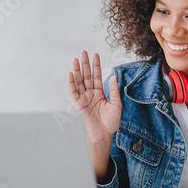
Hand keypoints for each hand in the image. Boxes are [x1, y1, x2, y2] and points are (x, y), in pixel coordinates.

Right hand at [68, 51, 121, 181]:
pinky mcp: (78, 105)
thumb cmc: (111, 122)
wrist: (104, 135)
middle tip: (83, 52)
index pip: (96, 76)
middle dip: (85, 64)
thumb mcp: (116, 104)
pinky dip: (72, 83)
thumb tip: (113, 76)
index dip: (96, 65)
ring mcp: (84, 98)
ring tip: (75, 59)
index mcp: (99, 93)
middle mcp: (90, 94)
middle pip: (86, 76)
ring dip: (77, 70)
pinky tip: (71, 74)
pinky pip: (74, 92)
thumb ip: (114, 91)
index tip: (95, 54)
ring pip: (79, 82)